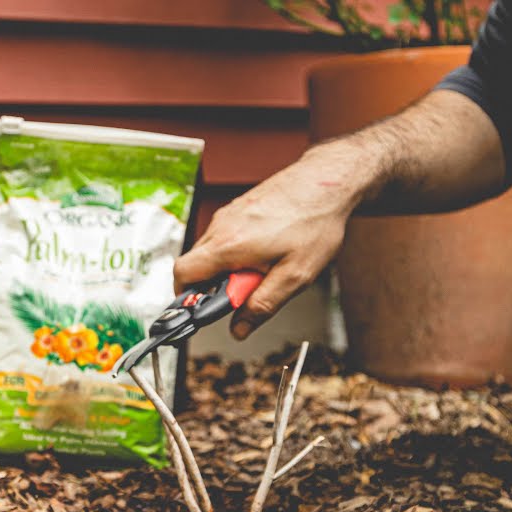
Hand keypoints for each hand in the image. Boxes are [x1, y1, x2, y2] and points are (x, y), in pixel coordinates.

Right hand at [174, 142, 375, 338]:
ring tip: (263, 268)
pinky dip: (236, 251)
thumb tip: (239, 328)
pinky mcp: (238, 208)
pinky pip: (224, 237)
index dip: (188, 297)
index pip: (183, 275)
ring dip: (228, 267)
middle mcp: (221, 226)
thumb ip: (262, 305)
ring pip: (211, 250)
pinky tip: (266, 251)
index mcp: (228, 246)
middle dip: (213, 284)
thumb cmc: (314, 223)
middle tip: (246, 289)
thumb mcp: (294, 276)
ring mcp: (228, 214)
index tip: (206, 310)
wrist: (328, 182)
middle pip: (195, 264)